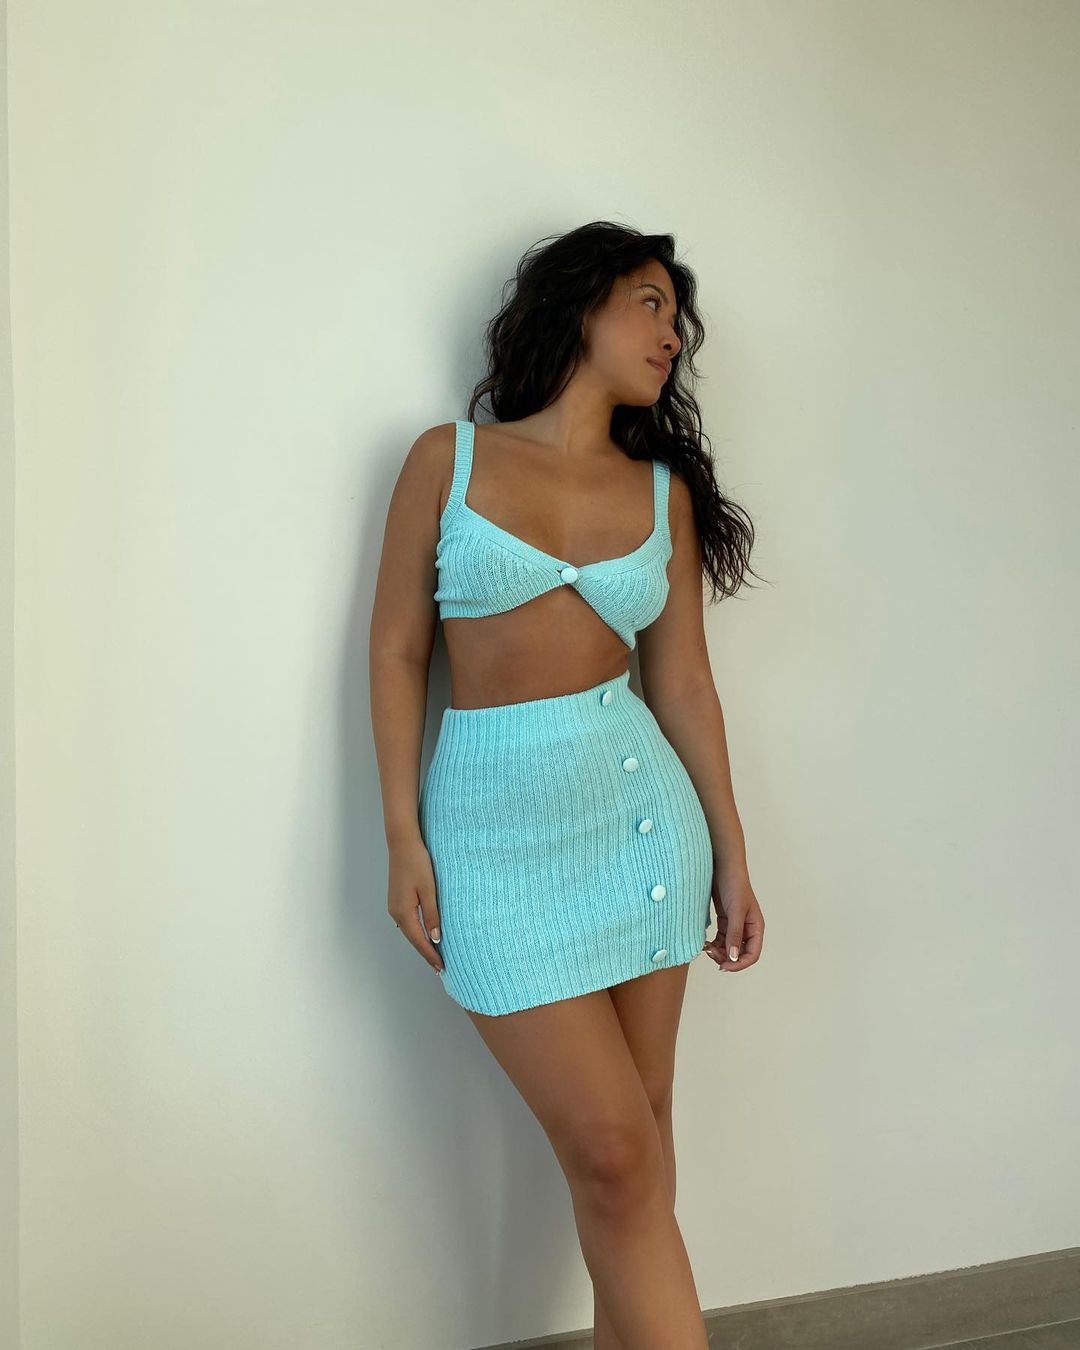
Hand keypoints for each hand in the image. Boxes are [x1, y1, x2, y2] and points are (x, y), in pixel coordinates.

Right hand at [387, 836, 443, 972]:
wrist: (402, 844)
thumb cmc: (417, 863)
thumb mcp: (429, 890)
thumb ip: (432, 915)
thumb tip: (436, 938)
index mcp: (404, 912)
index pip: (419, 940)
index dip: (430, 954)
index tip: (441, 967)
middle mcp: (395, 912)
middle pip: (412, 938)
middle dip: (426, 952)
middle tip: (440, 967)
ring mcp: (394, 906)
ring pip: (409, 930)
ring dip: (421, 942)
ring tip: (434, 954)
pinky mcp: (396, 899)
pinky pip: (407, 922)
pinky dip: (416, 931)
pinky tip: (424, 934)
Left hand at [704, 859, 763, 972]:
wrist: (722, 866)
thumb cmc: (734, 884)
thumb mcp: (735, 910)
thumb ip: (735, 934)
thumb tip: (734, 958)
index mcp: (756, 927)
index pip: (752, 954)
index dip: (739, 964)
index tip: (724, 966)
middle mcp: (747, 928)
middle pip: (740, 954)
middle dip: (727, 958)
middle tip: (711, 955)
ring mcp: (735, 925)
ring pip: (729, 948)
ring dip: (719, 952)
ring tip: (706, 949)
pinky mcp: (725, 920)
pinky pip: (720, 939)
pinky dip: (714, 944)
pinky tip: (705, 943)